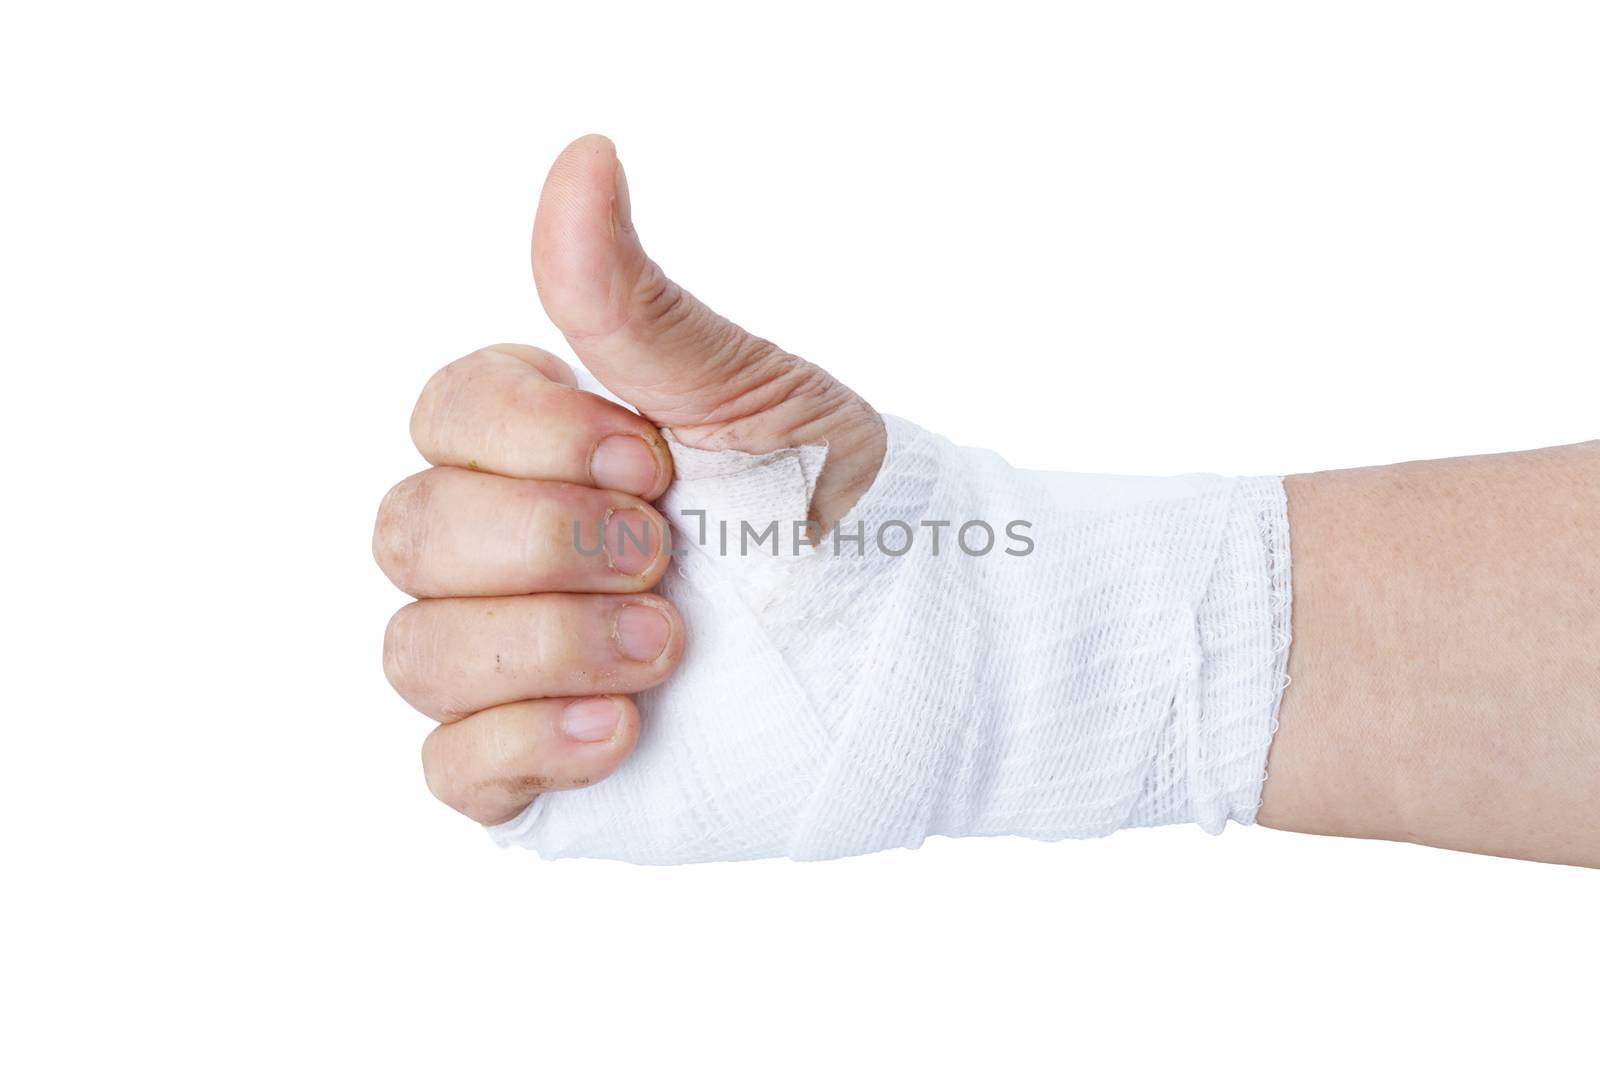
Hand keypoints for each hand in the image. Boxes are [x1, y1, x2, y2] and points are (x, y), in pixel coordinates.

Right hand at [374, 135, 884, 823]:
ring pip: (417, 654)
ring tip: (669, 654)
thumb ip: (637, 304)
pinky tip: (621, 732)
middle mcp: (509, 551)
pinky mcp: (534, 768)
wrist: (920, 645)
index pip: (443, 415)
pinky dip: (522, 745)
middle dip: (546, 546)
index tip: (654, 461)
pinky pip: (450, 769)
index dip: (532, 440)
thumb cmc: (835, 504)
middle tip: (667, 559)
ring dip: (544, 647)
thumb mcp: (745, 395)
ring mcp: (512, 664)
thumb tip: (583, 157)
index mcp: (545, 447)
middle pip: (410, 534)